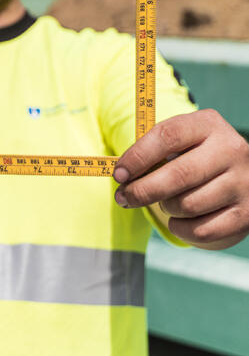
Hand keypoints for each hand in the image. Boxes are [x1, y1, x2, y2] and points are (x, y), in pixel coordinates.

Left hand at [113, 109, 248, 248]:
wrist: (240, 173)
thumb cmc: (195, 155)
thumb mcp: (180, 142)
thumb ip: (153, 151)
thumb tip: (122, 176)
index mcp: (208, 124)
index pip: (168, 136)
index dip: (138, 156)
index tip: (118, 174)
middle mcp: (231, 150)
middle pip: (178, 175)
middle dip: (143, 190)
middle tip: (123, 197)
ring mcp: (242, 183)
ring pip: (188, 205)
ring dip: (166, 208)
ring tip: (164, 203)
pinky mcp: (246, 214)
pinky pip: (202, 231)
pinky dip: (181, 229)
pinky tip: (177, 220)